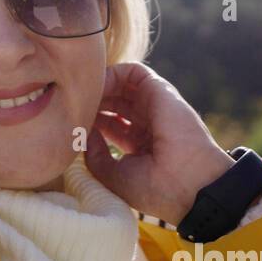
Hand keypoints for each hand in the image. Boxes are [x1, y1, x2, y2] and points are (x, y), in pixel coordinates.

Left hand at [84, 62, 235, 226]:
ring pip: (120, 85)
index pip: (110, 124)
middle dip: (91, 103)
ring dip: (98, 88)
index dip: (89, 122)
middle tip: (72, 110)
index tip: (71, 127)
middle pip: (113, 102)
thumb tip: (82, 131)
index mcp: (141, 144)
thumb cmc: (155, 189)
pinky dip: (110, 75)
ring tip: (81, 99)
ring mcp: (154, 106)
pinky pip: (132, 72)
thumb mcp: (114, 176)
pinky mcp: (160, 91)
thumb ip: (94, 154)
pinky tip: (95, 89)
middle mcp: (148, 122)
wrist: (190, 186)